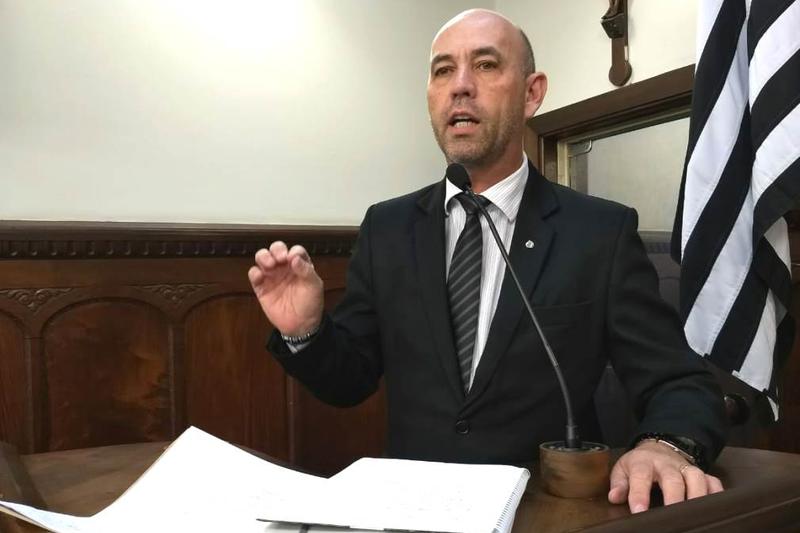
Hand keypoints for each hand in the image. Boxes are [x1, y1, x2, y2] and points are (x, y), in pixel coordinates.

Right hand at [248, 241, 323, 335]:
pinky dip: (254, 272)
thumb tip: (295, 257)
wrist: (300, 325)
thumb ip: (306, 270)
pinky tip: (260, 276)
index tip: (293, 258)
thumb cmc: (310, 304)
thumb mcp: (314, 286)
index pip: (295, 250)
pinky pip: (254, 274)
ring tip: (270, 265)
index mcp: (300, 265)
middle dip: (276, 250)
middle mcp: (285, 267)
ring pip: (262, 257)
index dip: (293, 251)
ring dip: (264, 257)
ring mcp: (272, 276)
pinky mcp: (261, 287)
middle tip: (280, 259)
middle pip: (276, 249)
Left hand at [608, 440, 723, 512]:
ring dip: (698, 496)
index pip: (640, 477)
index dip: (639, 494)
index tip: (639, 511)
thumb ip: (619, 483)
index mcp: (643, 463)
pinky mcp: (702, 474)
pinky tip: (714, 507)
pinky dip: (716, 494)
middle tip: (672, 516)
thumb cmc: (639, 464)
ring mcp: (686, 468)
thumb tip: (614, 497)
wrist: (658, 448)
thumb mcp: (622, 469)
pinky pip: (713, 481)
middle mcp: (667, 464)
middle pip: (672, 479)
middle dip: (674, 498)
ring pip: (696, 478)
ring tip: (696, 514)